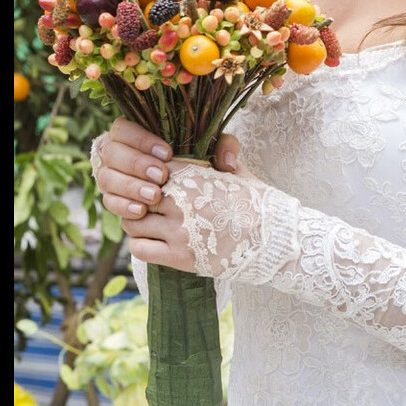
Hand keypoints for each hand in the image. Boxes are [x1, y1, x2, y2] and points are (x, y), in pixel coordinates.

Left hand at [94, 120, 292, 281]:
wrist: (272, 239)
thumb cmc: (256, 203)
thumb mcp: (238, 171)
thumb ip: (219, 154)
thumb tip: (207, 149)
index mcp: (191, 175)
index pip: (150, 168)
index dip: (149, 176)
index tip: (156, 184)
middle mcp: (180, 200)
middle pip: (137, 195)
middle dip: (140, 200)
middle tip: (150, 206)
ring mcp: (178, 230)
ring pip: (134, 223)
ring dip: (138, 224)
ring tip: (150, 225)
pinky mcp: (179, 257)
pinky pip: (139, 249)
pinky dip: (141, 246)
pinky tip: (154, 243)